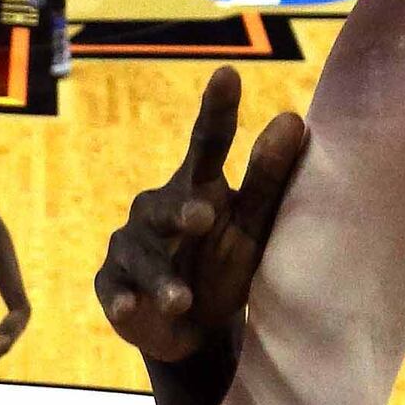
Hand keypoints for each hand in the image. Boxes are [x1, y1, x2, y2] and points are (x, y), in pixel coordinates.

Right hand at [96, 64, 303, 362]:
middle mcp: (157, 210)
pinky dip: (123, 300)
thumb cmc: (223, 265)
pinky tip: (130, 309)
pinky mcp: (112, 287)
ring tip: (181, 299)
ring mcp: (130, 248)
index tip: (228, 74)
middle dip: (180, 213)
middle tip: (202, 218)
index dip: (216, 110)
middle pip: (165, 204)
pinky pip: (115, 290)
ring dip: (161, 276)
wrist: (192, 330)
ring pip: (141, 256)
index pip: (207, 144)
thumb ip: (268, 179)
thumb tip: (292, 118)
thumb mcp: (251, 227)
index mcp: (196, 188)